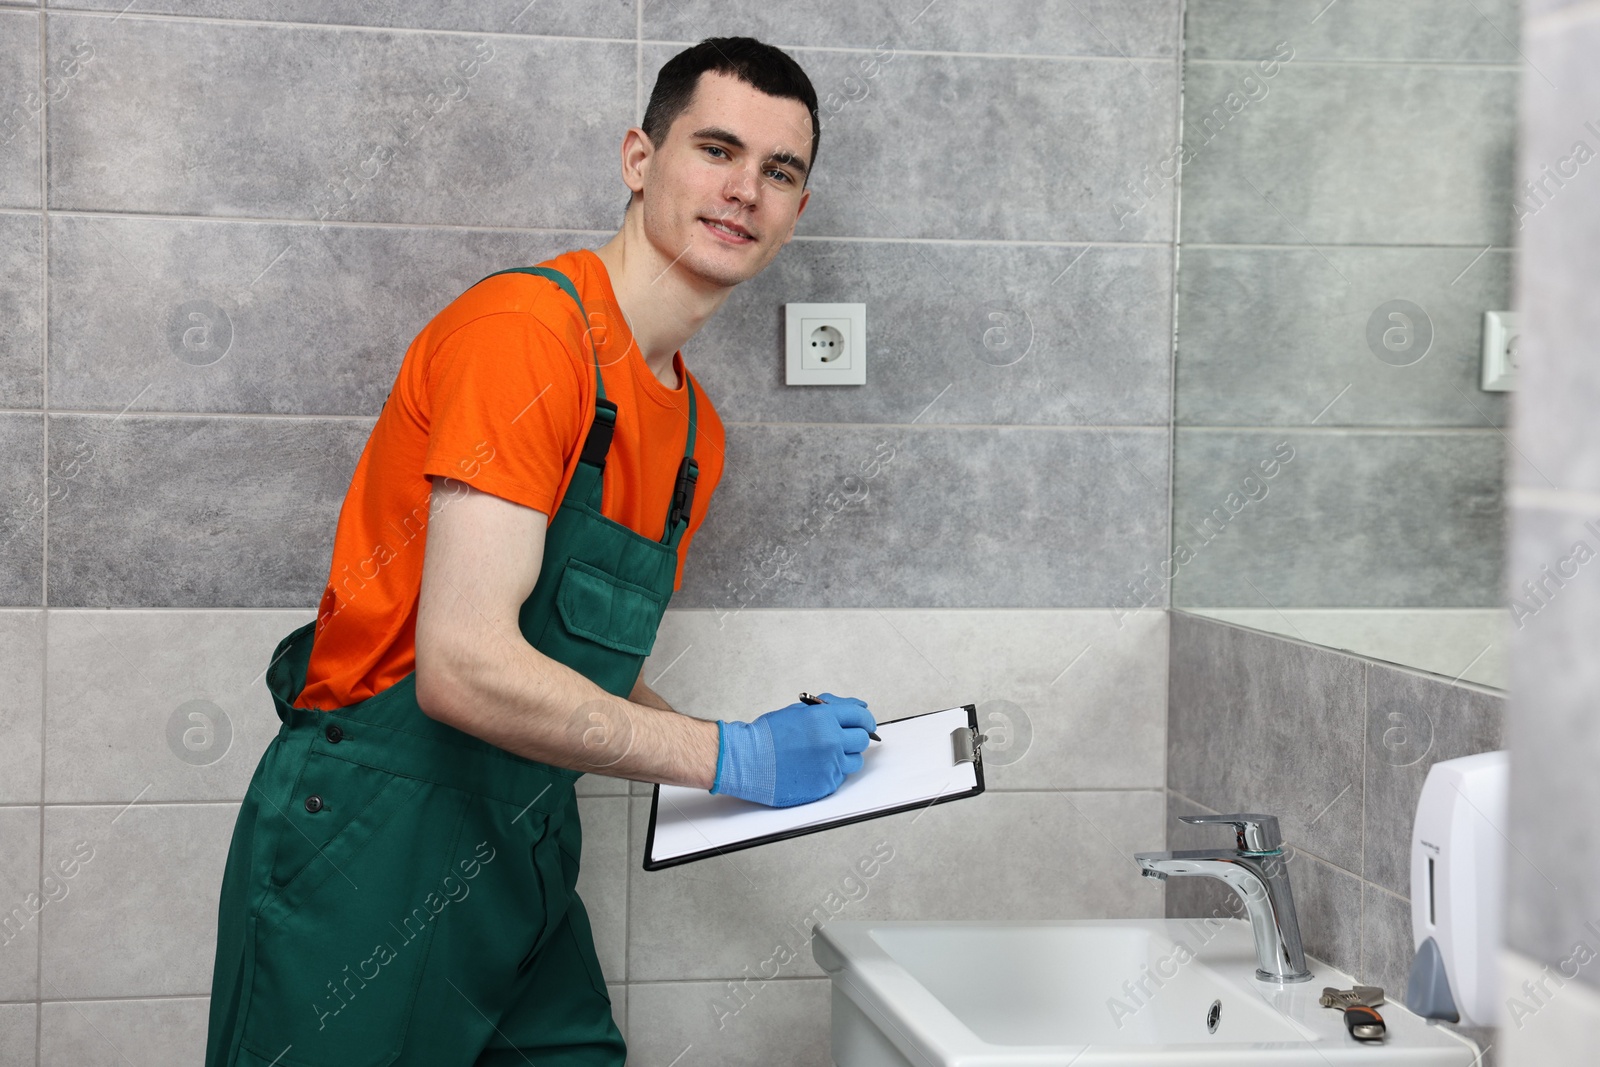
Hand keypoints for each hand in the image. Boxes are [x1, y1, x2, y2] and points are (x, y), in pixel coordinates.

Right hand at [710, 693, 876, 806]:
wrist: (748, 761)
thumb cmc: (768, 736)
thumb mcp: (799, 711)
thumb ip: (831, 707)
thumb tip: (858, 706)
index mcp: (824, 719)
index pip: (861, 717)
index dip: (865, 720)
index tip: (865, 724)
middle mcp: (831, 741)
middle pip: (862, 740)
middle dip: (854, 738)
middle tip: (841, 739)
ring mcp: (829, 765)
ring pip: (854, 761)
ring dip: (844, 757)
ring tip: (822, 755)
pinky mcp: (825, 785)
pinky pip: (839, 778)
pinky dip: (831, 772)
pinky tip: (813, 768)